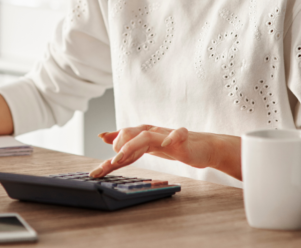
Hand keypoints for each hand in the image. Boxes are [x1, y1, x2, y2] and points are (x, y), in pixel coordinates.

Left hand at [89, 124, 241, 180]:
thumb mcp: (148, 145)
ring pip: (147, 134)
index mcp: (144, 134)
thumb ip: (127, 142)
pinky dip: (171, 137)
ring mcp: (167, 134)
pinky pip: (177, 134)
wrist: (203, 147)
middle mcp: (153, 132)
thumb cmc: (174, 146)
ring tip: (120, 156)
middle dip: (118, 147)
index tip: (97, 170)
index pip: (123, 141)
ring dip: (132, 144)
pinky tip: (165, 144)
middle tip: (112, 164)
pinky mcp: (183, 138)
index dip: (109, 154)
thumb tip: (104, 136)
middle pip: (131, 134)